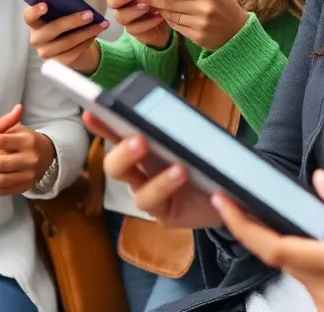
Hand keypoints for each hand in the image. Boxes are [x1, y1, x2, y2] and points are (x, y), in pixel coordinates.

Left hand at [0, 104, 55, 196]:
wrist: (40, 156)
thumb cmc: (21, 140)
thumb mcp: (15, 128)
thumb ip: (10, 121)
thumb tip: (18, 107)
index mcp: (28, 141)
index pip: (4, 141)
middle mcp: (30, 160)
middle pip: (1, 163)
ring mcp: (28, 176)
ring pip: (1, 180)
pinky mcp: (23, 187)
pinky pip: (2, 191)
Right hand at [25, 4, 108, 73]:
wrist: (69, 44)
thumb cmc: (64, 22)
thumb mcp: (61, 13)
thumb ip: (63, 7)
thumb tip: (77, 3)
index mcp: (34, 22)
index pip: (29, 16)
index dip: (35, 10)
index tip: (45, 4)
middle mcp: (36, 38)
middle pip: (53, 29)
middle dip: (73, 21)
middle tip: (90, 14)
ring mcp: (45, 52)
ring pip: (67, 42)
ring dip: (87, 32)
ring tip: (101, 24)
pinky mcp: (58, 63)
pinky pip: (74, 52)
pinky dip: (87, 42)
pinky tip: (96, 33)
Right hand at [84, 112, 219, 228]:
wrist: (233, 190)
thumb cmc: (208, 157)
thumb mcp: (197, 136)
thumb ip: (179, 125)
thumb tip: (164, 107)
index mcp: (143, 148)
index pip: (116, 135)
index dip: (100, 125)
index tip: (90, 113)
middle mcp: (140, 173)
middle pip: (116, 168)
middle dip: (123, 153)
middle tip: (138, 140)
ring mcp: (151, 196)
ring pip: (138, 194)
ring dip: (158, 181)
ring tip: (179, 167)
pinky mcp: (166, 215)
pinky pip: (161, 206)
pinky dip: (170, 190)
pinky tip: (183, 176)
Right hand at [106, 0, 170, 49]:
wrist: (170, 20)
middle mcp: (121, 5)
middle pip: (112, 2)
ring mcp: (126, 19)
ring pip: (121, 16)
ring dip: (134, 10)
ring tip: (147, 5)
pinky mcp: (134, 31)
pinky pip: (135, 28)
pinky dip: (148, 22)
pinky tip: (159, 17)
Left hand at [136, 0, 247, 50]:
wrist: (236, 30)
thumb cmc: (221, 0)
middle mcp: (206, 7)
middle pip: (169, 1)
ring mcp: (201, 23)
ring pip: (170, 14)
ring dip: (156, 7)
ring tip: (148, 1)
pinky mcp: (198, 37)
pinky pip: (175, 25)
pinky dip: (166, 18)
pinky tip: (162, 12)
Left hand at [212, 169, 323, 311]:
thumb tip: (321, 181)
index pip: (276, 248)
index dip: (244, 227)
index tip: (226, 205)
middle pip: (284, 258)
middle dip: (276, 232)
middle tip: (280, 206)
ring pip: (301, 272)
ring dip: (305, 250)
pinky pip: (317, 288)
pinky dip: (320, 266)